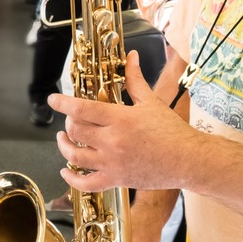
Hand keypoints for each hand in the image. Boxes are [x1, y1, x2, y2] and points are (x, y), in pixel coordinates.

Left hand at [49, 51, 190, 190]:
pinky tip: (66, 171)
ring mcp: (112, 163)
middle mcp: (112, 141)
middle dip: (68, 123)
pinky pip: (87, 184)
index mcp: (119, 119)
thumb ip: (134, 79)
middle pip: (75, 130)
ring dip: (64, 146)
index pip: (81, 109)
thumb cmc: (172, 131)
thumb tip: (131, 56)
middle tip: (70, 119)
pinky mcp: (116, 180)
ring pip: (75, 156)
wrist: (189, 160)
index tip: (53, 99)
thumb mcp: (151, 101)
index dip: (63, 103)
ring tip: (63, 140)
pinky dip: (72, 179)